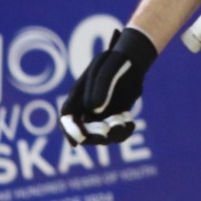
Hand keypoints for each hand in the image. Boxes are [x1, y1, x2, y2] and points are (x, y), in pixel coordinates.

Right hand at [60, 28, 158, 144]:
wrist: (133, 60)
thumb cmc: (114, 61)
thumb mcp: (107, 67)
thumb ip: (100, 85)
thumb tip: (94, 110)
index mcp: (77, 96)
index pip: (67, 119)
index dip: (70, 132)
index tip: (78, 140)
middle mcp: (87, 109)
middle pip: (83, 133)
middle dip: (92, 137)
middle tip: (105, 133)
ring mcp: (101, 116)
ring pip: (102, 136)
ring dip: (111, 134)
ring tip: (124, 121)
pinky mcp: (116, 119)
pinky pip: (118, 133)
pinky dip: (124, 132)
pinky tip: (132, 122)